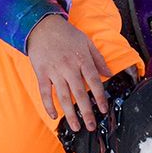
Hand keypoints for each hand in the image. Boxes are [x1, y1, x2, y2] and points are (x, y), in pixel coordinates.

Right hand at [26, 15, 110, 130]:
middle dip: (86, 112)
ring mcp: (54, 71)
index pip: (94, 82)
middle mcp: (69, 67)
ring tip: (76, 126)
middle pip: (79, 93)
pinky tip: (54, 116)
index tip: (103, 110)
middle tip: (91, 126)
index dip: (99, 97)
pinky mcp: (41, 73)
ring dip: (70, 114)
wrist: (42, 25)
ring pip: (63, 96)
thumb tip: (110, 74)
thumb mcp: (87, 42)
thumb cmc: (66, 34)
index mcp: (82, 59)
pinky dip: (48, 105)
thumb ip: (98, 59)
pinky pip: (45, 92)